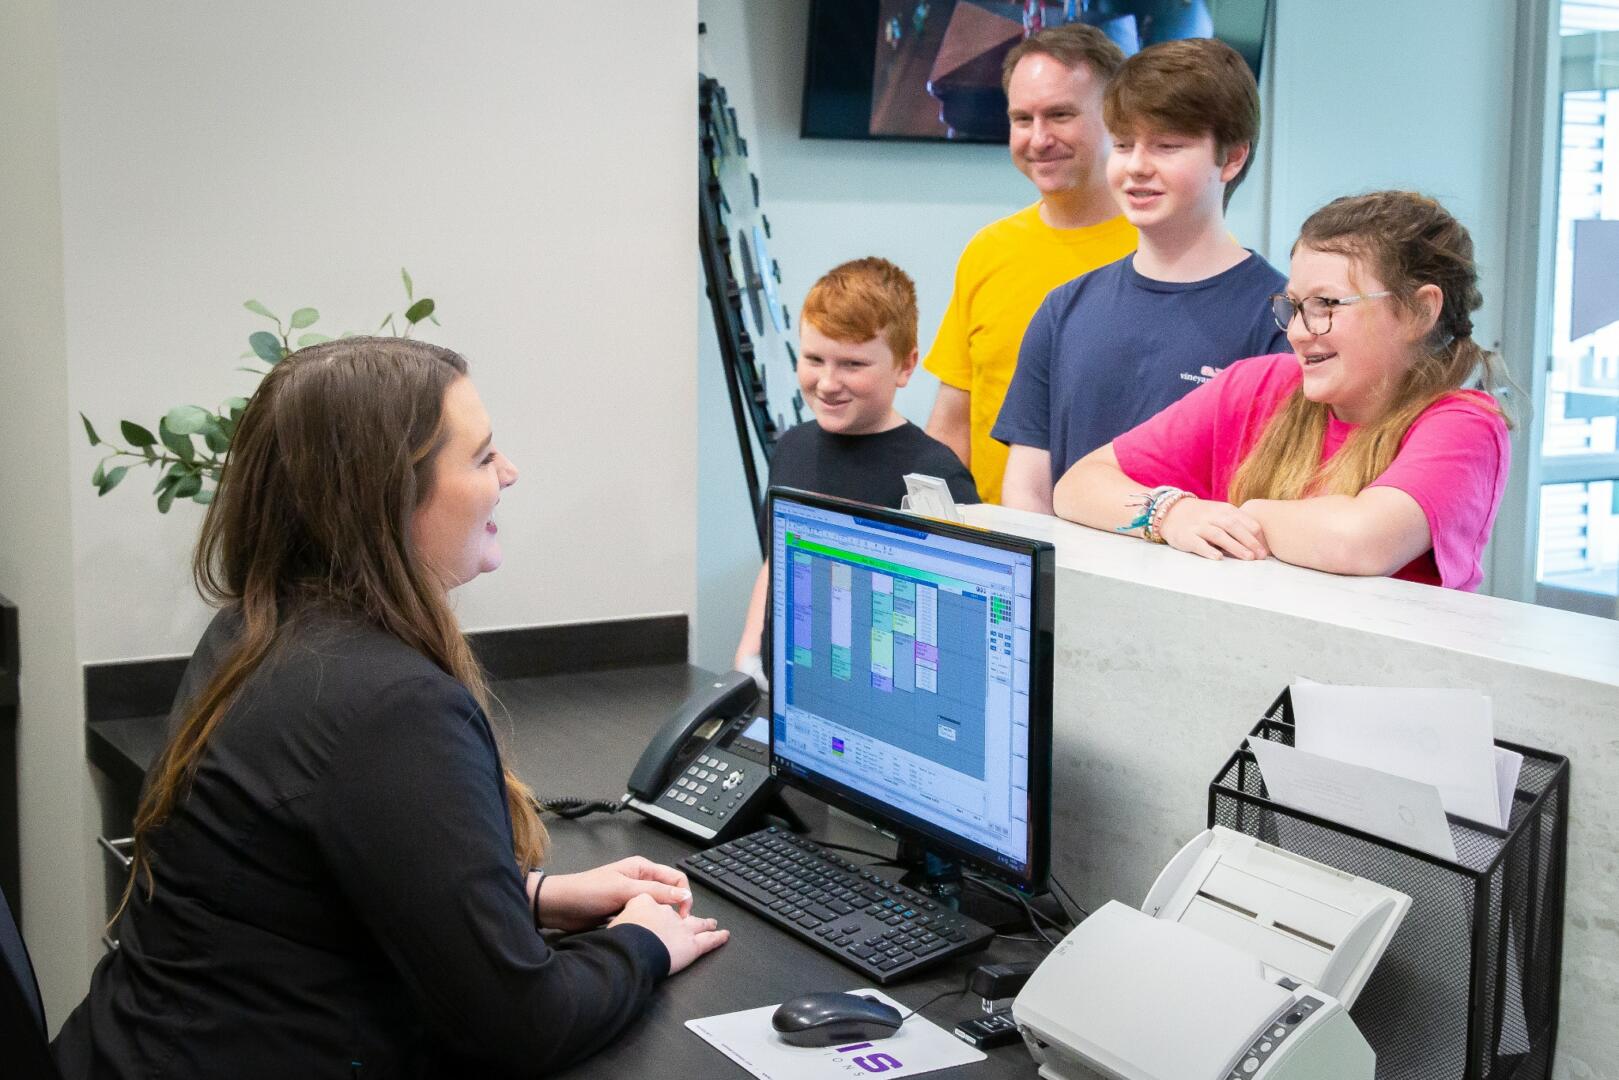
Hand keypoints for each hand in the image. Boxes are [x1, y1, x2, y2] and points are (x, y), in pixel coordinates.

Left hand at [536, 856, 692, 931]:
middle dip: (673, 909)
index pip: (676, 879)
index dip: (684, 896)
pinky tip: (644, 932)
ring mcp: (631, 897)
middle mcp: (640, 881)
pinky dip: (646, 924)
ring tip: (656, 931)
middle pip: (668, 894)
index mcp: (642, 868)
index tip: (682, 916)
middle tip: (671, 927)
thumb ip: (655, 892)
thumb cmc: (587, 892)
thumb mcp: (624, 890)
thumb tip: (684, 895)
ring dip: (658, 918)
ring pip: (656, 908)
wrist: (559, 907)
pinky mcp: (624, 911)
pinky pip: (643, 917)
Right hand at [609, 892, 728, 974]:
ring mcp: (681, 926)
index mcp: (644, 901)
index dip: (653, 911)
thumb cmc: (619, 938)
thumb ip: (620, 920)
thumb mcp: (613, 921)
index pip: (653, 901)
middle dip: (682, 915)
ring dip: (705, 923)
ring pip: (697, 923)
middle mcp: (666, 911)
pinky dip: (718, 938)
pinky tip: (724, 936)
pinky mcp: (691, 944)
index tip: (651, 918)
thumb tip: (615, 926)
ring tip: (712, 922)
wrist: (630, 949)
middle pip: (676, 911)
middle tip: (685, 918)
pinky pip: (709, 940)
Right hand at [1157, 497, 1267, 560]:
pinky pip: (1198, 543)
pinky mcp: (1185, 536)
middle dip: (1250, 541)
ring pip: (1219, 535)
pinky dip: (1208, 550)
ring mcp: (1198, 525)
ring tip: (1247, 558)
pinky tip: (1218, 558)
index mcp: (1226, 510)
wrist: (1171, 512)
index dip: (1258, 536)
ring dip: (1235, 546)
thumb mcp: (1221, 514)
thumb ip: (1238, 525)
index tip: (1266, 550)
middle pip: (1234, 527)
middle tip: (1261, 556)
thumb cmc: (1203, 517)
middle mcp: (1213, 516)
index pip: (1247, 522)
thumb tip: (1259, 545)